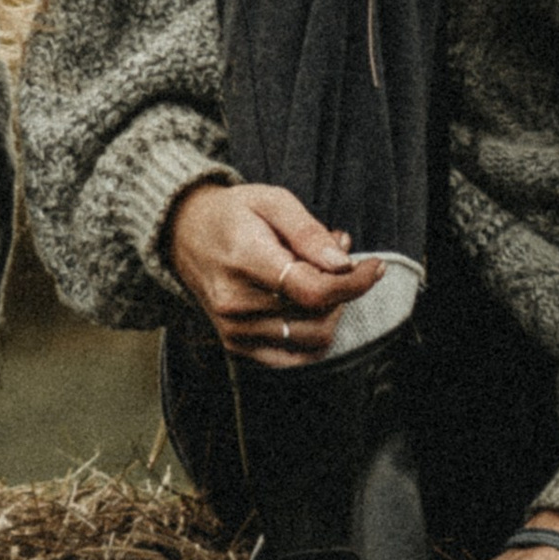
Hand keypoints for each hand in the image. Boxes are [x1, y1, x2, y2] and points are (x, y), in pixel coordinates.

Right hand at [165, 181, 382, 364]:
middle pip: (318, 315)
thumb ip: (308, 232)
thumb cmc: (233, 214)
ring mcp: (233, 330)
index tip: (375, 266)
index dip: (355, 283)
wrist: (183, 234)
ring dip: (331, 310)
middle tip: (336, 253)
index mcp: (244, 261)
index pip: (313, 290)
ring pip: (313, 338)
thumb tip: (343, 265)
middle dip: (343, 287)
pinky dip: (314, 335)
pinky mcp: (236, 347)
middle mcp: (235, 303)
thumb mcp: (272, 201)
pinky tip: (310, 306)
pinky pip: (295, 359)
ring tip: (320, 275)